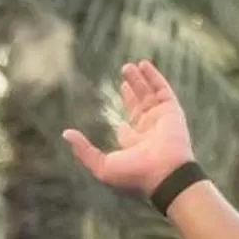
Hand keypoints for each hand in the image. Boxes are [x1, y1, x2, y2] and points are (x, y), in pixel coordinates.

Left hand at [64, 61, 195, 198]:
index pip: (127, 132)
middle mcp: (149, 133)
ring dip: (139, 81)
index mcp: (135, 147)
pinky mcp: (172, 111)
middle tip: (123, 79)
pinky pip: (163, 89)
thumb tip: (66, 134)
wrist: (164, 173)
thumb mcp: (101, 166)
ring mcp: (161, 121)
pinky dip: (154, 77)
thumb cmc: (134, 173)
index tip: (119, 122)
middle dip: (131, 94)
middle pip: (139, 108)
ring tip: (127, 67)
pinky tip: (144, 65)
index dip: (123, 127)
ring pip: (149, 96)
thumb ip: (84, 150)